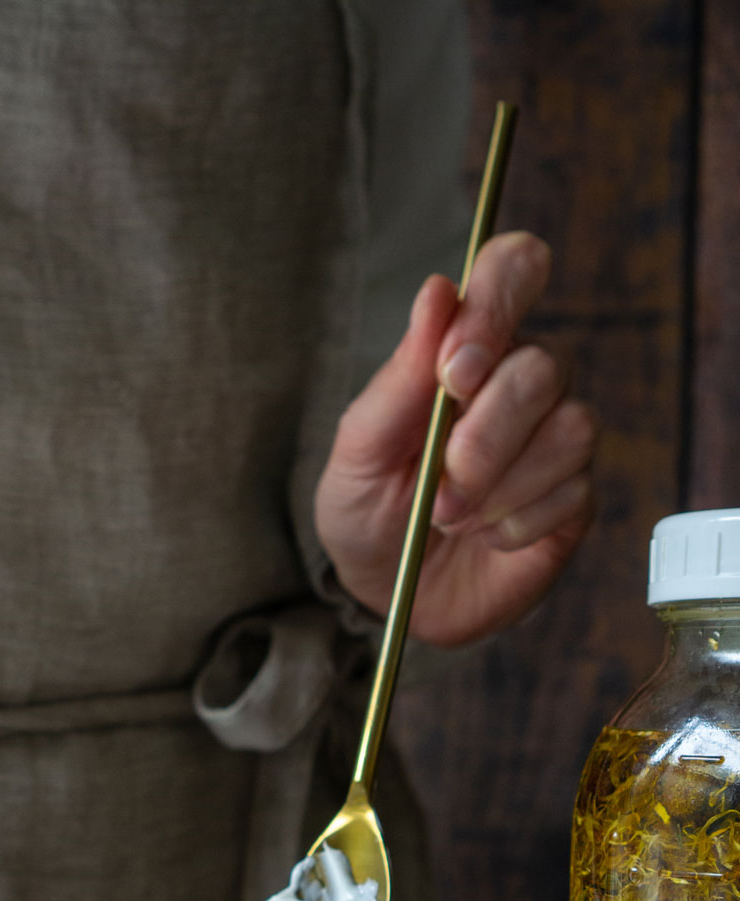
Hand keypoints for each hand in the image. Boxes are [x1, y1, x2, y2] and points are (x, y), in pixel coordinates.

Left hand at [314, 231, 597, 647]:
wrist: (386, 594)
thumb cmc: (368, 511)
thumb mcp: (359, 449)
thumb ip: (402, 377)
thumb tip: (438, 292)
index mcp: (468, 349)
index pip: (514, 271)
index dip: (497, 306)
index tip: (456, 372)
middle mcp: (521, 382)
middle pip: (543, 366)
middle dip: (484, 437)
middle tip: (439, 488)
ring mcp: (554, 439)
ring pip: (570, 429)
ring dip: (500, 486)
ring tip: (453, 516)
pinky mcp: (575, 498)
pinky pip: (573, 491)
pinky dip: (516, 523)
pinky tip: (486, 536)